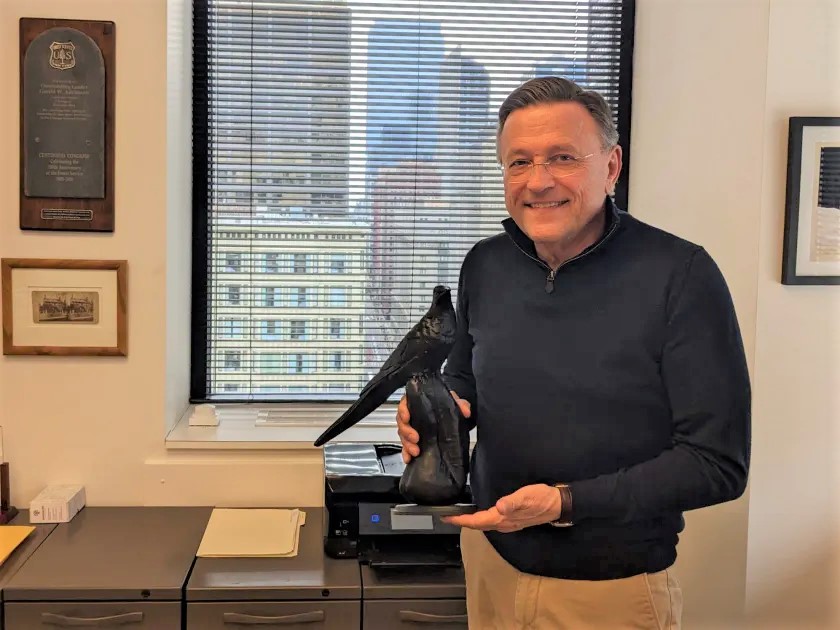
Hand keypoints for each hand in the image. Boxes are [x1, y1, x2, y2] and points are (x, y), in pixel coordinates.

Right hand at [397, 391, 470, 463]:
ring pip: (403, 436)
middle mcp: (413, 416)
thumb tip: (465, 411)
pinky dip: (406, 453)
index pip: (405, 403)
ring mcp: (412, 429)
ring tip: (416, 451)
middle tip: (416, 438)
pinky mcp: (414, 441)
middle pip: (402, 422)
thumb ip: (461, 404)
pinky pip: (406, 447)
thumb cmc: (447, 408)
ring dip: (407, 444)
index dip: (403, 410)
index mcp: (419, 403)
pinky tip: (409, 458)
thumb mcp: (455, 403)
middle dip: (407, 431)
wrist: (450, 420)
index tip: (407, 417)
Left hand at [442, 484, 561, 531]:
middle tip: (448, 517)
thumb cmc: (542, 498)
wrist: (558, 505)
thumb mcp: (528, 496)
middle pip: (478, 526)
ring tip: (459, 517)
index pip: (478, 521)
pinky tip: (480, 515)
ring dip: (471, 522)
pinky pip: (492, 523)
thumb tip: (499, 506)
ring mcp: (509, 524)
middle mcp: (504, 524)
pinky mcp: (513, 521)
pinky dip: (481, 521)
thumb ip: (513, 502)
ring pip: (485, 526)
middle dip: (462, 522)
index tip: (447, 518)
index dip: (462, 520)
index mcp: (504, 517)